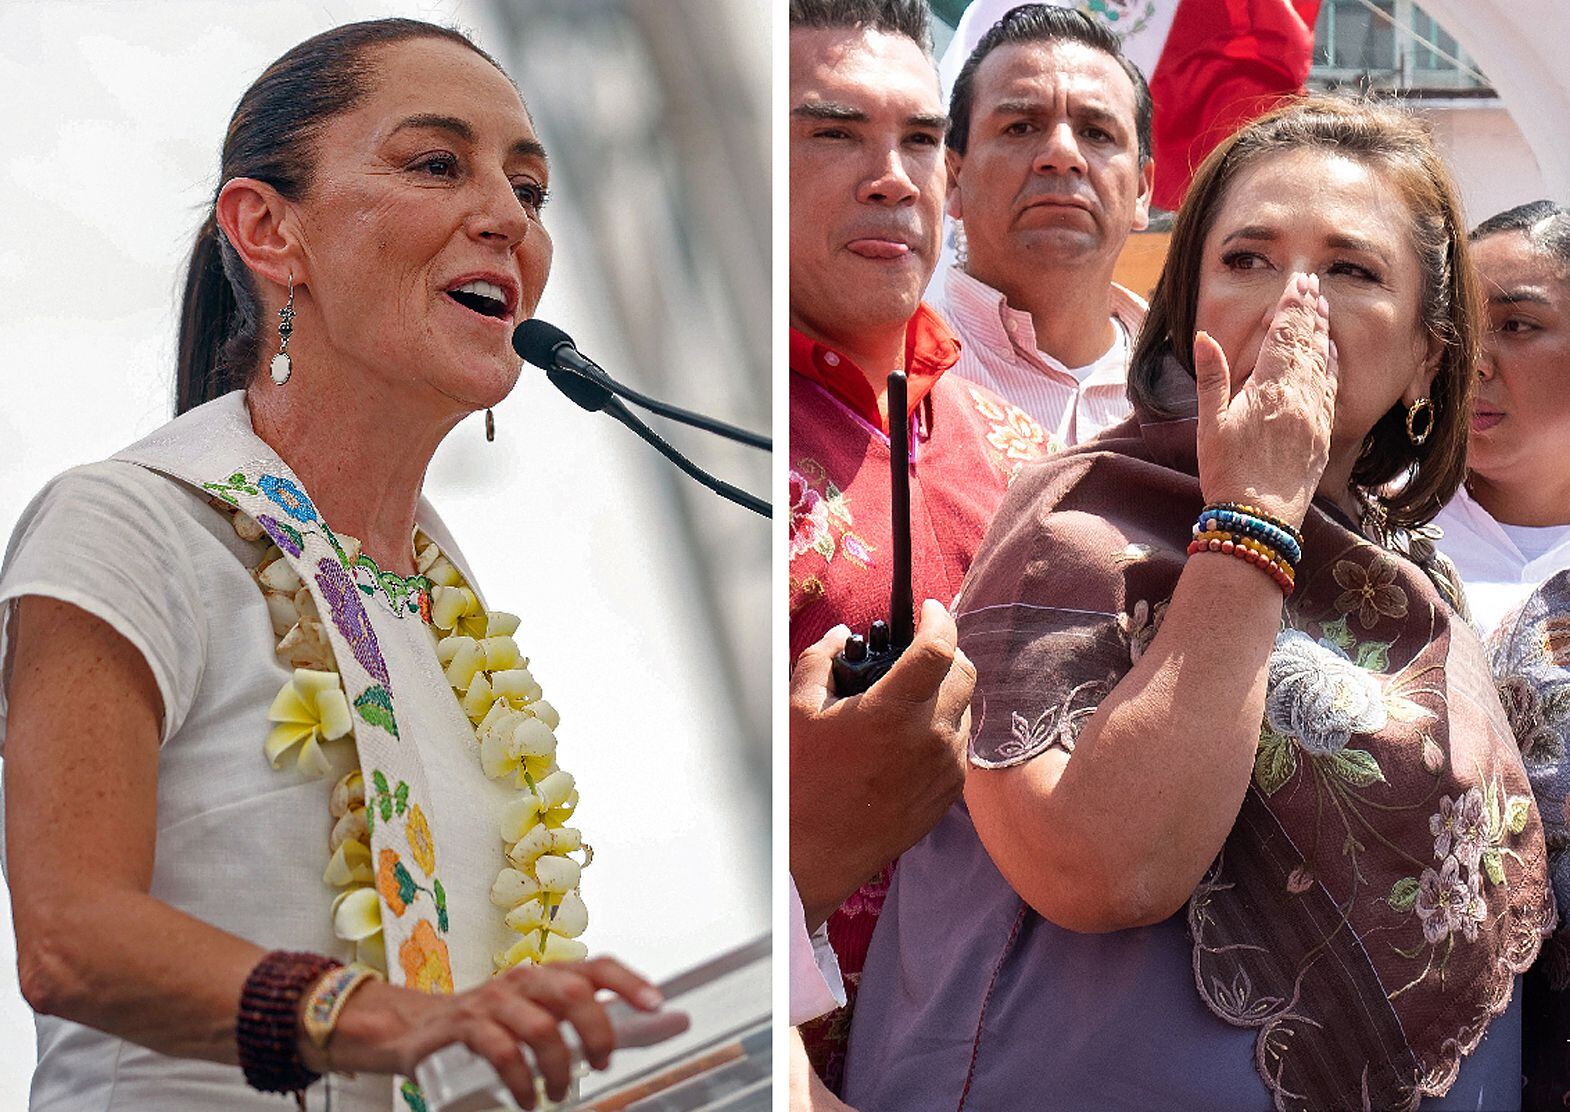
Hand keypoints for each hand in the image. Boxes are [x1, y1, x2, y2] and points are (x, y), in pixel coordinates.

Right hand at [321, 957, 662, 1108]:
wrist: (414, 1029)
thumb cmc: (489, 1026)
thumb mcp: (537, 1020)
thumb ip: (585, 1025)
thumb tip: (653, 1030)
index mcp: (547, 976)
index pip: (596, 966)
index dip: (629, 981)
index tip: (656, 1004)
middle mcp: (523, 981)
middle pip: (573, 993)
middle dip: (598, 1031)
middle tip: (603, 1063)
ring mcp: (492, 1001)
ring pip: (540, 1026)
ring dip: (559, 1066)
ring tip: (560, 1092)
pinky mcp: (462, 1027)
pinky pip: (500, 1051)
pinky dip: (521, 1081)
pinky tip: (528, 1099)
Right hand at [789, 598, 973, 929]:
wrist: (813, 854)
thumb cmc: (801, 782)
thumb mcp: (799, 710)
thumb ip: (822, 660)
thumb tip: (841, 636)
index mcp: (894, 712)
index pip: (940, 647)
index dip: (941, 618)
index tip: (932, 609)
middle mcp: (931, 738)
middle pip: (965, 674)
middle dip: (947, 652)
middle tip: (919, 650)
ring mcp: (945, 768)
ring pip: (966, 709)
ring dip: (946, 692)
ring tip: (910, 697)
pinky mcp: (948, 794)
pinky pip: (960, 745)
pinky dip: (944, 728)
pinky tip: (911, 735)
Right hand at [1194, 271, 1338, 527]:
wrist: (1259, 519)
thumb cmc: (1228, 472)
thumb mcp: (1211, 423)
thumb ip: (1212, 377)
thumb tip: (1205, 338)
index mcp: (1270, 389)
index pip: (1285, 337)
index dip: (1291, 308)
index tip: (1297, 283)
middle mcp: (1299, 397)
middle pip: (1308, 344)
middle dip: (1309, 313)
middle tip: (1312, 285)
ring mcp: (1315, 415)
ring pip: (1322, 364)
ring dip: (1322, 334)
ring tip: (1322, 310)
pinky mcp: (1322, 434)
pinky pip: (1331, 389)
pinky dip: (1331, 365)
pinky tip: (1331, 355)